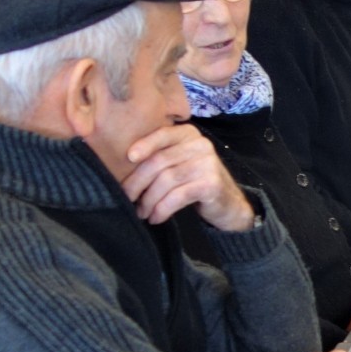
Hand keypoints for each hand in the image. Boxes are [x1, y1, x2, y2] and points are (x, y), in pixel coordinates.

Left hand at [121, 123, 254, 230]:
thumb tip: (122, 167)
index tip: (128, 158)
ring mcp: (208, 163)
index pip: (162, 134)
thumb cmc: (196, 182)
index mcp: (189, 135)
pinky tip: (156, 217)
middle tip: (127, 198)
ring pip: (166, 180)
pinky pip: (178, 196)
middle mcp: (201, 145)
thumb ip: (161, 157)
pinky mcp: (211, 184)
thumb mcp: (180, 162)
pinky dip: (162, 209)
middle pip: (159, 161)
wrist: (228, 203)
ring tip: (142, 212)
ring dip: (149, 200)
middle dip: (138, 182)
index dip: (144, 145)